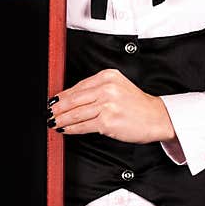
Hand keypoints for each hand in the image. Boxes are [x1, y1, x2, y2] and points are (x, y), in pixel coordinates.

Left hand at [46, 68, 176, 144]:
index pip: (78, 86)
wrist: (157, 118)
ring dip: (61, 119)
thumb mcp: (117, 88)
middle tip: (48, 112)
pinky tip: (65, 129)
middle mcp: (107, 88)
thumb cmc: (137, 106)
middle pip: (74, 99)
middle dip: (57, 107)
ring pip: (76, 113)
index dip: (62, 95)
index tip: (52, 101)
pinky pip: (83, 125)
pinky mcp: (107, 120)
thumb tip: (69, 99)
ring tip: (53, 122)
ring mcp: (107, 104)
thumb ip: (96, 90)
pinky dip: (71, 128)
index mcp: (107, 76)